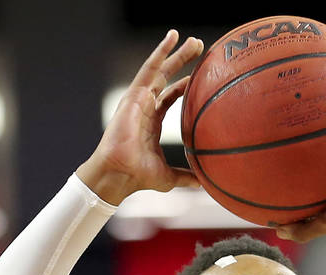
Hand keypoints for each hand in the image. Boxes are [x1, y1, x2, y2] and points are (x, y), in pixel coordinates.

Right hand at [76, 30, 203, 204]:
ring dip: (175, 52)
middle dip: (182, 62)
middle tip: (200, 48)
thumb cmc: (139, 177)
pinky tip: (173, 38)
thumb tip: (204, 184)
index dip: (183, 87)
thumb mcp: (170, 177)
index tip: (199, 78)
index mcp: (151, 121)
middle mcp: (145, 106)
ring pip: (159, 68)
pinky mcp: (134, 94)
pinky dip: (161, 52)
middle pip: (166, 77)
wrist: (121, 173)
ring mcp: (139, 98)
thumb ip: (186, 177)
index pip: (169, 97)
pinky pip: (149, 68)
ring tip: (192, 39)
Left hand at [273, 156, 325, 240]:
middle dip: (309, 186)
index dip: (299, 209)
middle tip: (286, 173)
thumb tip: (279, 233)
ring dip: (323, 164)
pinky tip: (322, 133)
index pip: (316, 213)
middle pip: (325, 192)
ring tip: (302, 148)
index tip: (280, 201)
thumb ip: (307, 230)